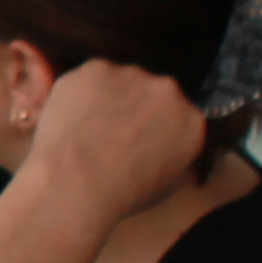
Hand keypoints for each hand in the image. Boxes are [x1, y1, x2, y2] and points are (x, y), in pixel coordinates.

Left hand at [20, 60, 208, 224]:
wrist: (76, 180)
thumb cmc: (122, 194)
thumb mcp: (167, 184)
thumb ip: (175, 156)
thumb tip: (166, 149)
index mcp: (192, 121)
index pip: (178, 116)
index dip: (155, 126)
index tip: (137, 137)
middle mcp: (168, 91)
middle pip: (151, 93)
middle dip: (134, 108)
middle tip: (109, 130)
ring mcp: (132, 75)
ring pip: (120, 81)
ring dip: (108, 96)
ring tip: (85, 124)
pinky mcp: (96, 68)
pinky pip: (89, 77)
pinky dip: (80, 91)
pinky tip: (70, 114)